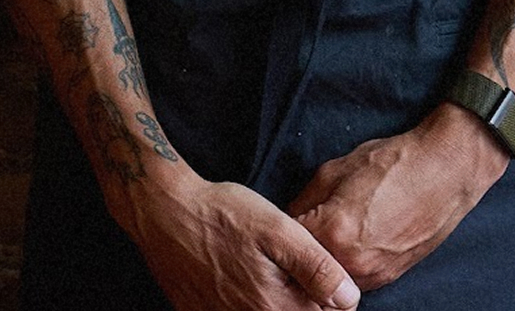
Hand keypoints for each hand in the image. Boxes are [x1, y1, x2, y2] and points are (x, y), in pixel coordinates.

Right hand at [124, 170, 361, 310]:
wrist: (164, 213)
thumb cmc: (222, 214)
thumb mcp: (277, 229)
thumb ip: (316, 267)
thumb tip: (350, 299)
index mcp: (273, 307)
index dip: (328, 294)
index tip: (320, 271)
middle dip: (301, 297)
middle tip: (285, 262)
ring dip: (274, 298)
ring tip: (260, 266)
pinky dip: (244, 300)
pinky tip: (239, 274)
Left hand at [288, 104, 508, 290]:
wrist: (443, 171)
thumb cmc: (391, 163)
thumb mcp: (335, 169)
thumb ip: (305, 200)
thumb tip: (288, 218)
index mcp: (334, 232)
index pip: (289, 246)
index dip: (279, 235)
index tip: (273, 229)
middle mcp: (352, 262)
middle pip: (307, 271)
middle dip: (298, 256)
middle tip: (297, 237)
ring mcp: (373, 275)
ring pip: (331, 281)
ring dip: (322, 266)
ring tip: (325, 239)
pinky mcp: (389, 277)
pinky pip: (355, 280)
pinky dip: (345, 268)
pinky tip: (348, 244)